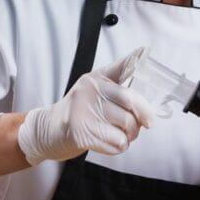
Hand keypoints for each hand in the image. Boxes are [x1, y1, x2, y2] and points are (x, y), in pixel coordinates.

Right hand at [17, 49, 154, 163]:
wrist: (48, 130)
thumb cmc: (78, 108)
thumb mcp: (94, 85)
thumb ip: (117, 73)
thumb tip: (142, 53)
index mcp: (94, 79)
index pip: (125, 70)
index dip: (141, 75)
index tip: (151, 89)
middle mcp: (89, 93)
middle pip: (131, 102)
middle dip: (143, 116)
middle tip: (143, 124)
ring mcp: (84, 114)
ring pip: (127, 125)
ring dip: (131, 134)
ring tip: (123, 133)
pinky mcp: (83, 135)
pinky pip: (117, 143)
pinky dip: (119, 145)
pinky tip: (111, 142)